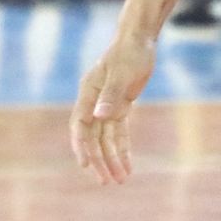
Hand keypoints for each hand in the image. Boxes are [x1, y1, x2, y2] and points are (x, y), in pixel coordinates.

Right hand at [70, 32, 157, 183]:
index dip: (81, 146)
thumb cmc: (130, 52)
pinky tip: (127, 166)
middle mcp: (94, 102)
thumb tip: (98, 117)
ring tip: (120, 180)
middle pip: (93, 137)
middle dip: (99, 160)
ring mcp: (106, 106)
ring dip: (112, 159)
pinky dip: (123, 149)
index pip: (80, 125)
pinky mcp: (120, 107)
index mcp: (88, 93)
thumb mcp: (122, 73)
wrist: (140, 39)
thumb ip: (110, 96)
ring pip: (106, 139)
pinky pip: (119, 133)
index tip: (85, 165)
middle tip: (106, 182)